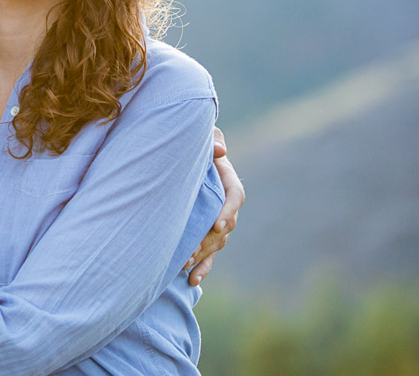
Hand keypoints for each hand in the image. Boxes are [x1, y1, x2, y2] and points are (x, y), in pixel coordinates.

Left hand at [184, 127, 244, 285]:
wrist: (182, 157)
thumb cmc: (193, 145)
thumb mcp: (202, 138)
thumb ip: (211, 141)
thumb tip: (220, 150)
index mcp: (228, 181)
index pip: (235, 198)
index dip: (228, 213)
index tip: (218, 225)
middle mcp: (225, 206)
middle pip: (224, 227)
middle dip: (208, 241)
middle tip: (191, 251)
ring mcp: (216, 222)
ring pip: (215, 244)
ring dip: (202, 256)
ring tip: (185, 266)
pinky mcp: (205, 234)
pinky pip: (208, 254)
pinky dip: (202, 268)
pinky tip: (192, 282)